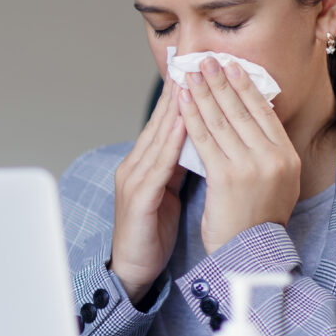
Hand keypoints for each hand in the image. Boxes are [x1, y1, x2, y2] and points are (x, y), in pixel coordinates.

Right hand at [111, 80, 186, 304]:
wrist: (133, 270)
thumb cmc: (153, 233)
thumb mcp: (170, 192)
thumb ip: (179, 166)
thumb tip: (202, 143)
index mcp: (144, 164)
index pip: (165, 123)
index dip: (182, 96)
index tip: (202, 72)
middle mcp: (135, 165)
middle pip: (159, 122)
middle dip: (179, 92)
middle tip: (197, 64)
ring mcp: (133, 180)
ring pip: (157, 138)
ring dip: (174, 110)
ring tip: (192, 84)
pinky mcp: (137, 198)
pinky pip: (156, 166)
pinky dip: (170, 144)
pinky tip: (183, 127)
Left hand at [179, 58, 300, 251]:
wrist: (247, 256)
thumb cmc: (255, 222)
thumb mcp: (275, 183)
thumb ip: (267, 153)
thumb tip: (255, 118)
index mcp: (288, 158)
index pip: (264, 112)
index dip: (246, 86)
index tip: (232, 66)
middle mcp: (275, 159)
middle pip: (243, 110)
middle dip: (222, 81)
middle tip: (207, 59)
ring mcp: (252, 167)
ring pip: (222, 120)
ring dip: (204, 92)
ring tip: (191, 72)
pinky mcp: (227, 176)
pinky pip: (205, 138)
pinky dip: (191, 116)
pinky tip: (181, 100)